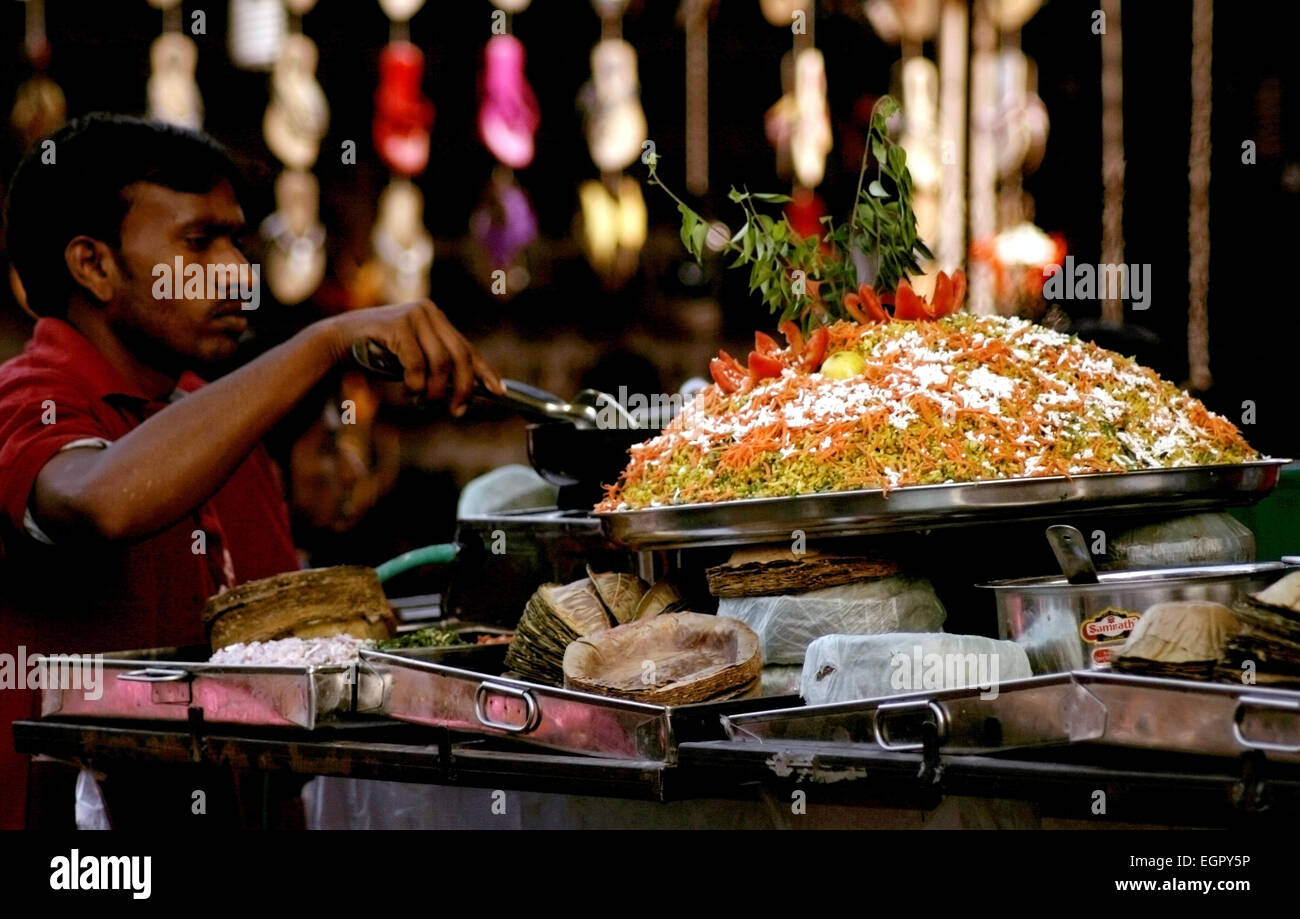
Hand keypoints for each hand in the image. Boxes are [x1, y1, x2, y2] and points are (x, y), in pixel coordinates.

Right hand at [319, 300, 503, 414]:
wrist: (337, 342)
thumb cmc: (377, 354)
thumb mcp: (413, 361)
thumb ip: (437, 368)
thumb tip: (465, 392)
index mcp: (436, 319)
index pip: (467, 348)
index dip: (484, 372)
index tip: (498, 392)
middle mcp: (428, 313)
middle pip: (460, 357)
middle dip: (462, 389)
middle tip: (455, 411)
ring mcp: (413, 316)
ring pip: (441, 363)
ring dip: (434, 391)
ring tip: (422, 402)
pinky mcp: (397, 324)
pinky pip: (417, 364)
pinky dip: (416, 384)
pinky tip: (408, 391)